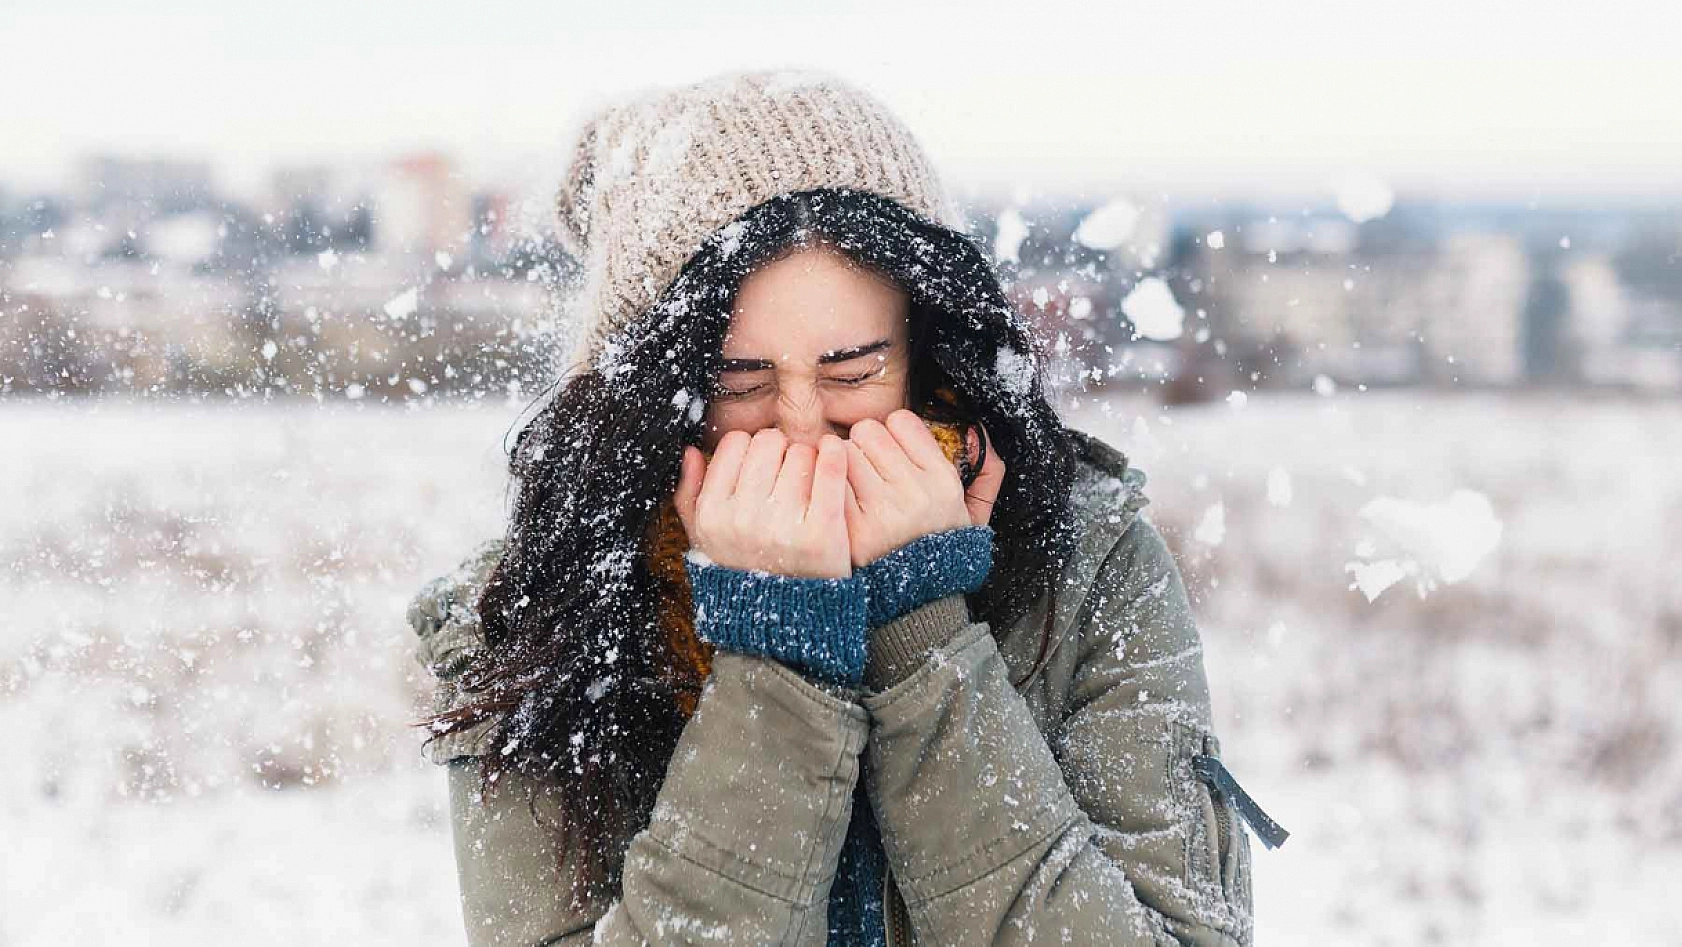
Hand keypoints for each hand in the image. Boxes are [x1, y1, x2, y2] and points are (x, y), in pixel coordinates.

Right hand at [673, 428, 851, 578]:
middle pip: (769, 442)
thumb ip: (690, 494)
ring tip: (809, 483)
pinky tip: (835, 456)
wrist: (789, 621)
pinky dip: (836, 453)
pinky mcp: (822, 531)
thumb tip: (691, 450)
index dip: (753, 449)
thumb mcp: (705, 540)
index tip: (764, 466)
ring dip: (810, 458)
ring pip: (801, 451)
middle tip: (790, 473)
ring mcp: (783, 526)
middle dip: (782, 450)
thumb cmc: (746, 570)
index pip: (735, 442)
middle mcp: (742, 519)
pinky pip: (831, 466)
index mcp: (712, 515)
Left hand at [844, 409, 1003, 568]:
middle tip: (867, 467)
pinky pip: (831, 485)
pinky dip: (832, 488)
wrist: (921, 603)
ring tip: (855, 485)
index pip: (901, 421)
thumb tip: (972, 430)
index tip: (891, 449)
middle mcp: (915, 493)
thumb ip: (985, 473)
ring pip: (844, 453)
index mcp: (942, 481)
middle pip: (867, 431)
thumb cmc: (944, 551)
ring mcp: (883, 512)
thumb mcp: (974, 514)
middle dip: (864, 445)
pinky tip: (841, 501)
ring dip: (845, 464)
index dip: (892, 431)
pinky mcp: (854, 531)